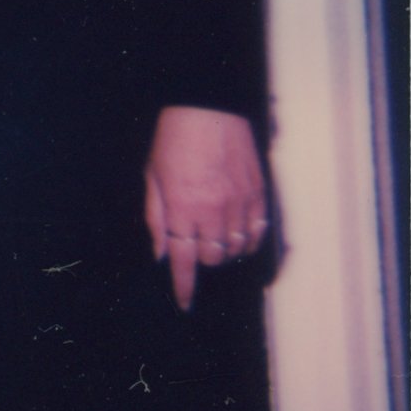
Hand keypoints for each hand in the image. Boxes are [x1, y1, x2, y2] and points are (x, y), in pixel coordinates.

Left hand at [143, 104, 267, 310]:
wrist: (207, 107)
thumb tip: (160, 254)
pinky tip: (240, 236)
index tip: (185, 302)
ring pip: (237, 247)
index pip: (184, 260)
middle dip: (202, 260)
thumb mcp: (152, 179)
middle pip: (213, 258)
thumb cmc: (173, 140)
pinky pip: (259, 230)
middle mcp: (212, 210)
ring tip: (216, 239)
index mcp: (182, 208)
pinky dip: (249, 240)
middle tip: (196, 248)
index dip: (184, 286)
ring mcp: (239, 201)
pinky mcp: (258, 191)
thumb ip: (155, 219)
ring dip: (226, 251)